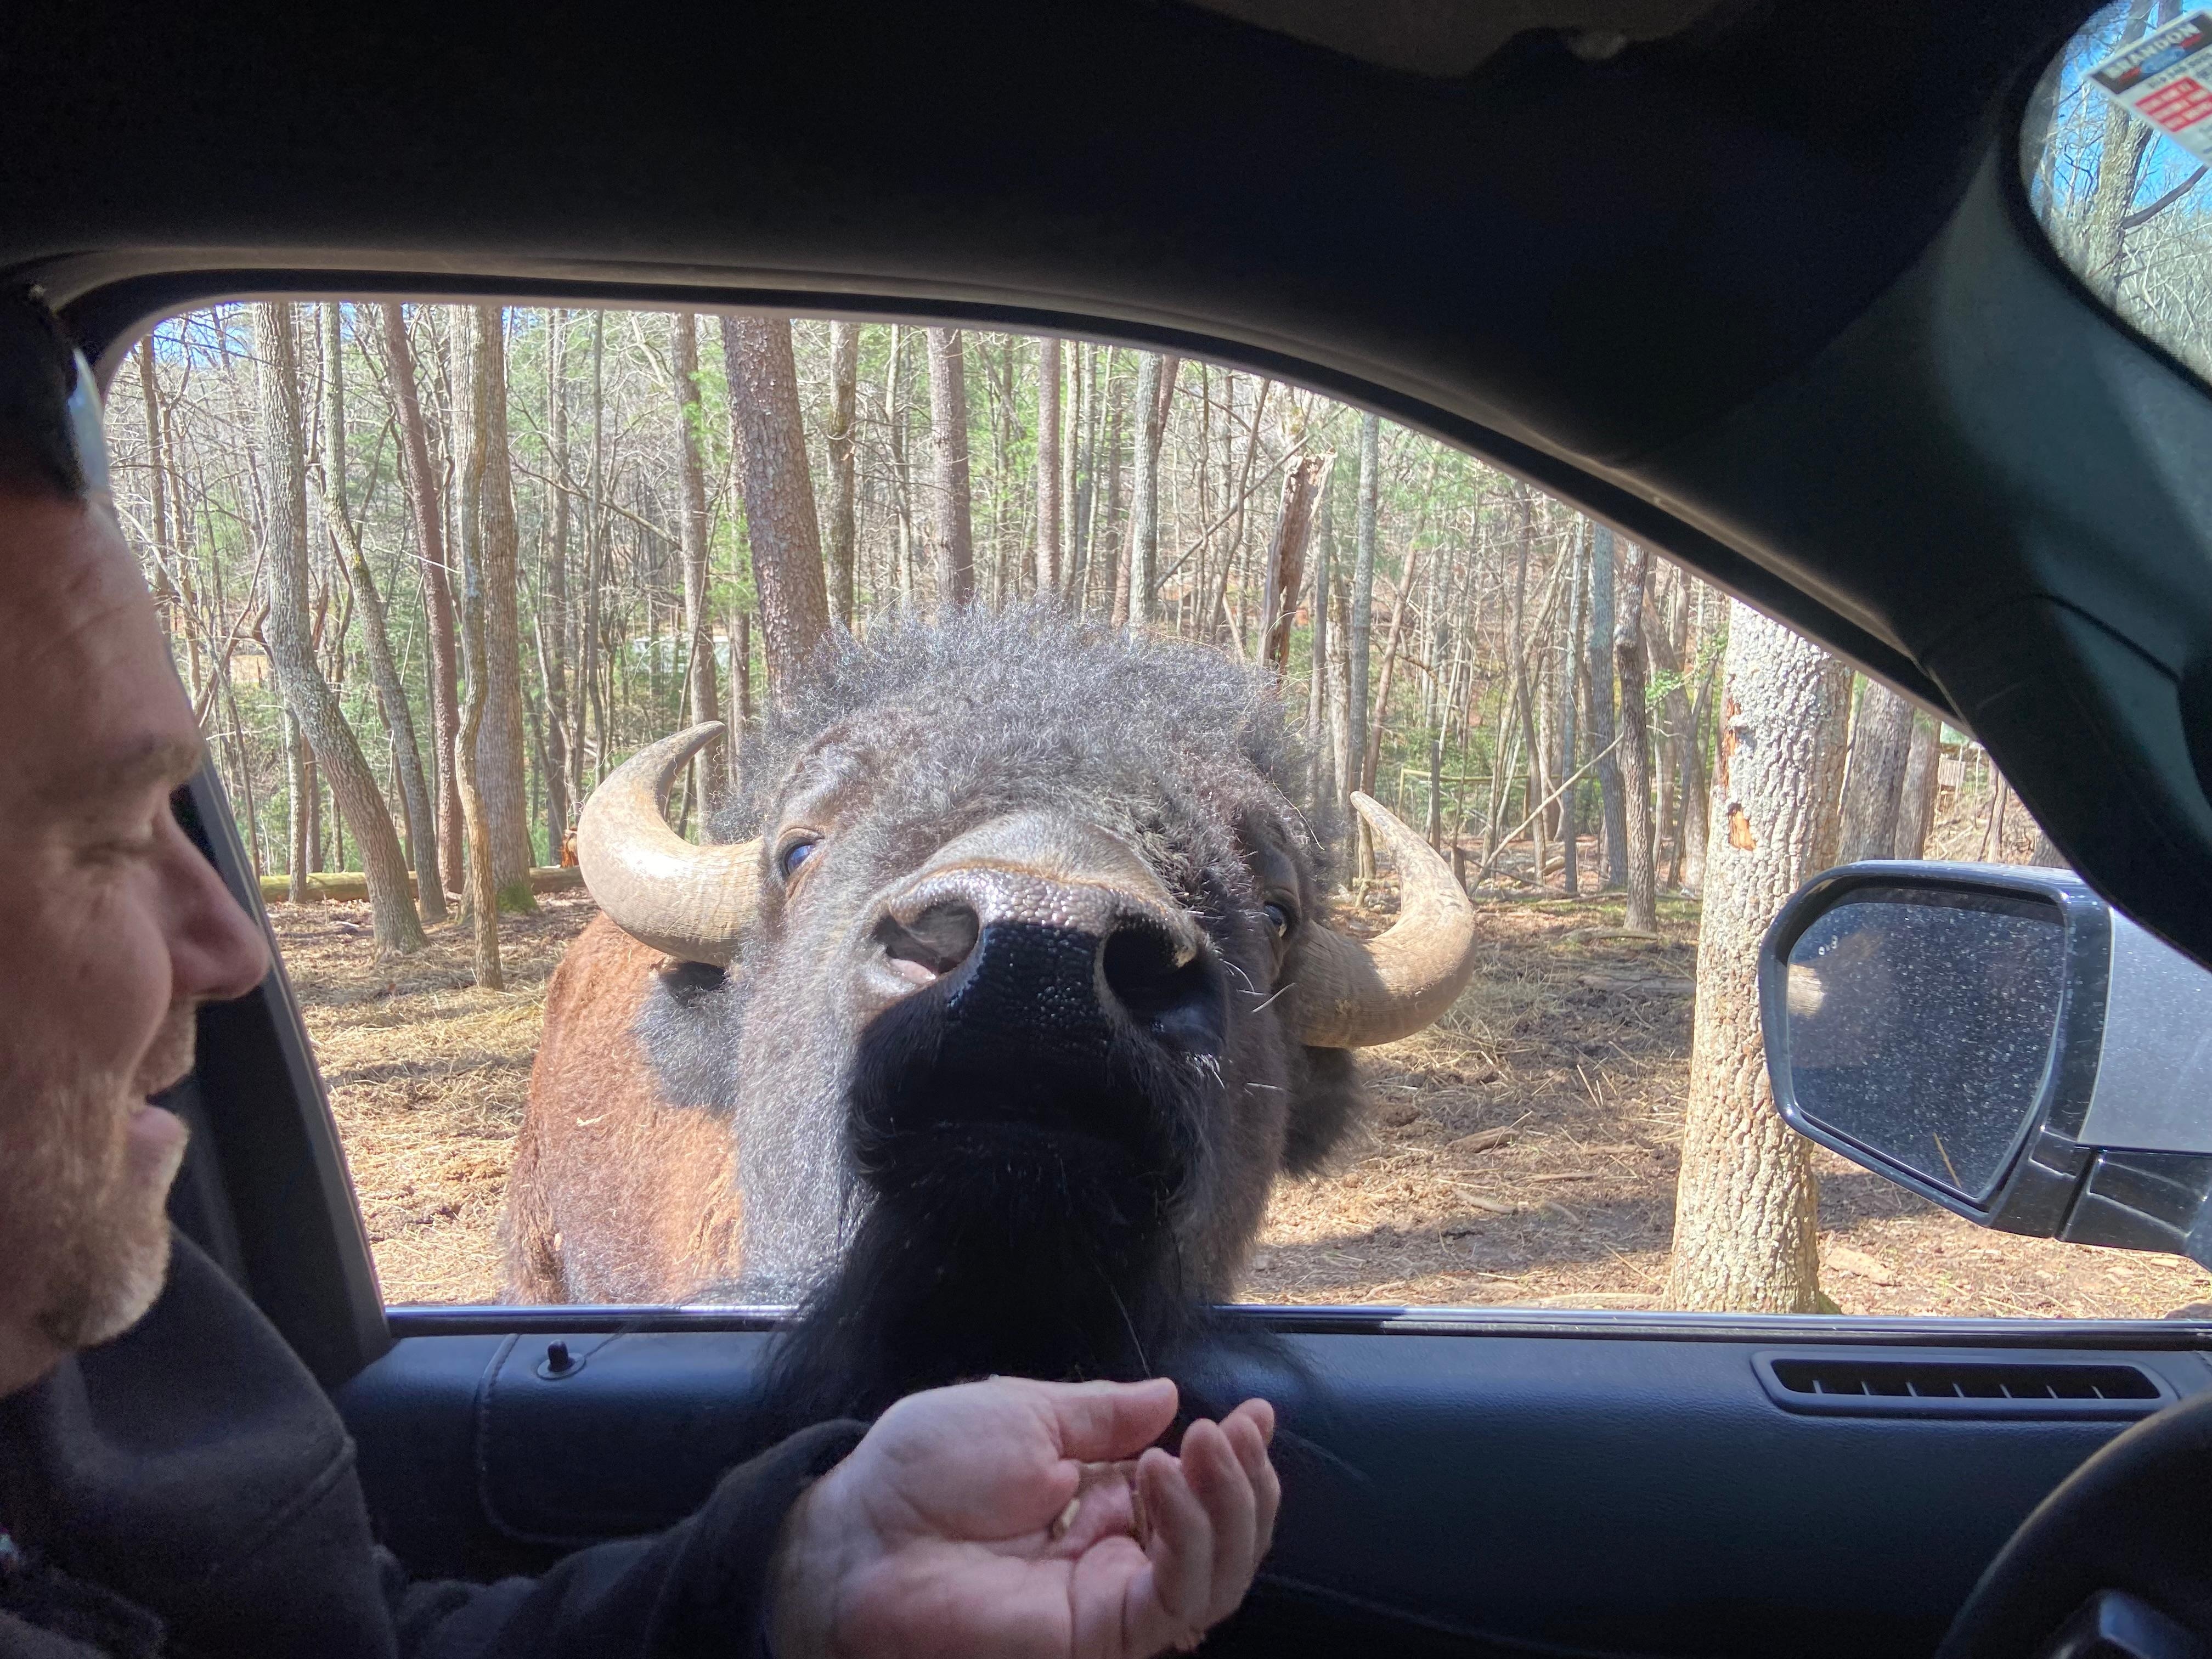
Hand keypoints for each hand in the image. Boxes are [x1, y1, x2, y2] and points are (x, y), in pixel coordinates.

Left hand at [768, 1376, 1278, 1658]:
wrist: (859, 1532)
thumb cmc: (922, 1470)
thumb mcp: (1024, 1413)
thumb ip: (1102, 1414)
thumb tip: (1168, 1396)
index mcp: (1100, 1500)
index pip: (1197, 1492)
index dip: (1237, 1458)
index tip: (1257, 1413)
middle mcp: (1114, 1554)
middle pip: (1224, 1541)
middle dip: (1247, 1484)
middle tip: (1235, 1431)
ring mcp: (1108, 1598)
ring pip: (1216, 1578)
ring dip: (1229, 1507)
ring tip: (1202, 1447)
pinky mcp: (1097, 1634)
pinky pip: (1172, 1602)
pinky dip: (1186, 1537)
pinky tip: (1159, 1478)